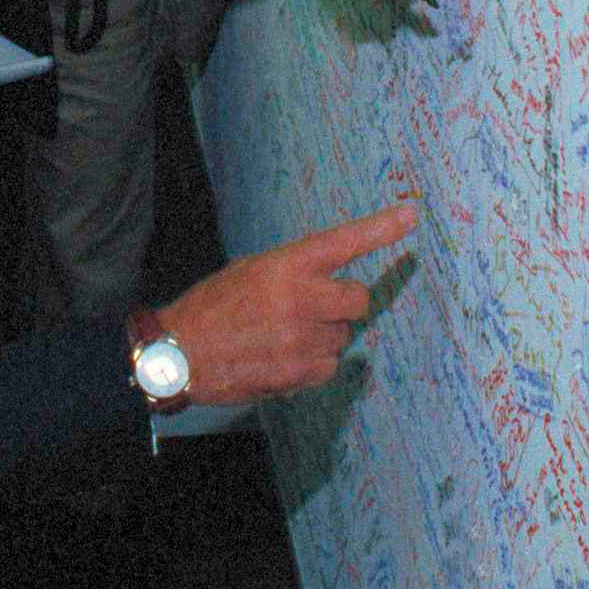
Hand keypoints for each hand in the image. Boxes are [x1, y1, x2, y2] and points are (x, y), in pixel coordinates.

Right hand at [158, 202, 418, 404]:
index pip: (343, 242)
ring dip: (321, 336)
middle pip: (357, 299)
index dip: (380, 229)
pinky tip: (281, 357)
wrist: (178, 354)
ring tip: (281, 336)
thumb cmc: (213, 307)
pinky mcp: (299, 373)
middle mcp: (299, 299)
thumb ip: (293, 272)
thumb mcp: (250, 271)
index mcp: (285, 266)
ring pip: (341, 337)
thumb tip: (331, 282)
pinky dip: (312, 364)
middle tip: (313, 307)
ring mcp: (301, 339)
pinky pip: (329, 366)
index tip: (410, 215)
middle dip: (342, 303)